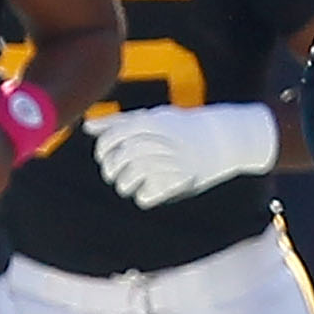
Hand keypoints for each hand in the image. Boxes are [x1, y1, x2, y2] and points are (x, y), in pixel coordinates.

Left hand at [88, 102, 278, 207]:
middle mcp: (161, 140)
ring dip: (124, 184)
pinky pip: (148, 195)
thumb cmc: (183, 127)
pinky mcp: (181, 181)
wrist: (227, 138)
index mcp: (153, 121)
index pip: (115, 139)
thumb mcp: (154, 117)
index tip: (104, 157)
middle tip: (113, 174)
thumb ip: (120, 122)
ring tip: (126, 185)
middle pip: (122, 160)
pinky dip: (141, 196)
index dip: (104, 150)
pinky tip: (145, 192)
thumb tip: (87, 127)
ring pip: (132, 179)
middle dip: (112, 170)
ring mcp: (171, 161)